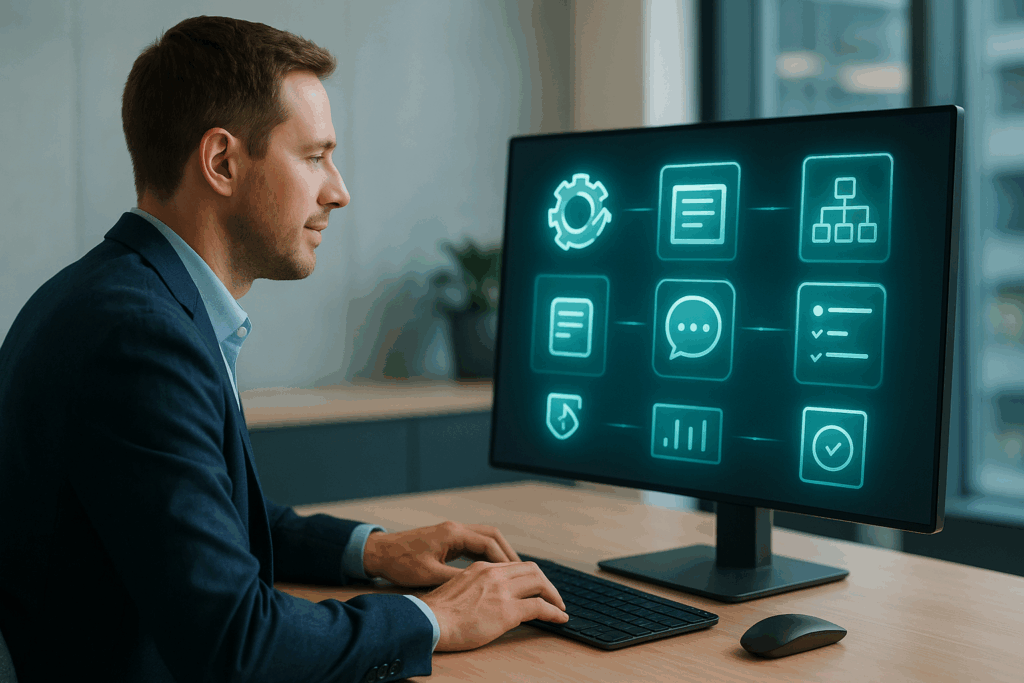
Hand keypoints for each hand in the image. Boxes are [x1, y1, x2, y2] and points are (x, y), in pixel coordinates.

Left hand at [362, 520, 520, 586]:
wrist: (380, 552)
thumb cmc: (401, 563)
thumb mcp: (429, 576)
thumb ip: (456, 579)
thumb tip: (481, 588)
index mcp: (453, 534)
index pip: (488, 544)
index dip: (504, 560)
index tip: (517, 576)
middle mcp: (455, 528)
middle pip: (492, 535)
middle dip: (508, 553)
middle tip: (521, 572)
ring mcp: (451, 532)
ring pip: (484, 537)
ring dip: (498, 552)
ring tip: (510, 571)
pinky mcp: (447, 538)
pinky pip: (473, 543)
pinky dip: (485, 554)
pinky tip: (491, 569)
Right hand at [420, 560, 567, 650]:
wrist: (428, 622)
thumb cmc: (435, 613)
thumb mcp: (455, 588)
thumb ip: (474, 587)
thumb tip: (485, 598)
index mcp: (481, 567)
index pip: (514, 566)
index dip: (529, 576)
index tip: (535, 587)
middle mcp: (494, 573)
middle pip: (532, 569)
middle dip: (546, 583)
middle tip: (552, 596)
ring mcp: (502, 591)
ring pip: (539, 583)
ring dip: (553, 595)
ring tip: (559, 607)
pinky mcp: (507, 611)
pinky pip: (540, 607)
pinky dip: (554, 612)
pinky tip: (560, 618)